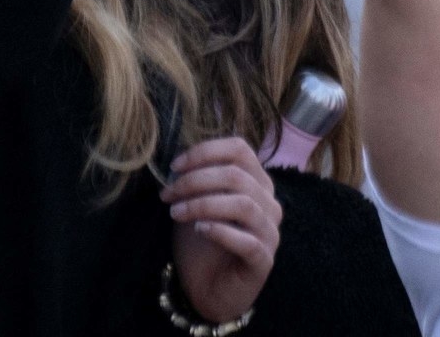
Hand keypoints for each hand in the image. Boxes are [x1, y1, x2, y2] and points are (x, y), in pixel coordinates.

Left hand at [165, 136, 280, 327]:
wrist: (206, 288)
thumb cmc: (202, 243)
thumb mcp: (195, 204)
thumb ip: (195, 180)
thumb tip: (178, 161)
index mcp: (256, 183)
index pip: (240, 150)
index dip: (205, 152)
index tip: (175, 166)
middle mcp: (269, 204)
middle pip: (237, 175)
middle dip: (195, 180)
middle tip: (168, 194)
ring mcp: (270, 233)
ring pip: (243, 205)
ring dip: (203, 204)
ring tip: (176, 213)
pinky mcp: (264, 261)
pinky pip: (248, 242)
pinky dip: (221, 231)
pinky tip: (200, 230)